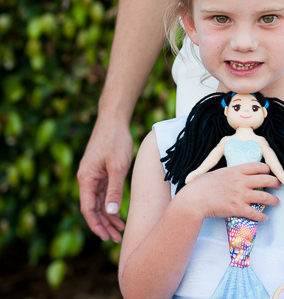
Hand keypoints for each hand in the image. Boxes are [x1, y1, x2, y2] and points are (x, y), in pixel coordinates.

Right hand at [77, 116, 132, 242]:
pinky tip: (119, 213)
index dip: (97, 225)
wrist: (114, 121)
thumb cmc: (116, 141)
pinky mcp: (101, 172)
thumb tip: (111, 213)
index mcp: (86, 179)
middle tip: (117, 239)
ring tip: (121, 230)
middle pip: (93, 209)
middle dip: (104, 225)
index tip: (106, 237)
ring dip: (109, 217)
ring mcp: (93, 176)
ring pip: (99, 202)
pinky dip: (111, 204)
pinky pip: (103, 194)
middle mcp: (86, 180)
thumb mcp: (118, 166)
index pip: (88, 209)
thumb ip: (115, 190)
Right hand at [179, 162, 281, 220]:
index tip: (270, 172)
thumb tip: (235, 176)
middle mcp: (241, 181)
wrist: (194, 199)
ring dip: (273, 200)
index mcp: (235, 170)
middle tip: (278, 186)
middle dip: (275, 183)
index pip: (257, 166)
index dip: (267, 169)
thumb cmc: (201, 186)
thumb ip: (229, 174)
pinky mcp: (237, 208)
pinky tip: (265, 217)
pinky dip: (262, 216)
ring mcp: (240, 195)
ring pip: (264, 197)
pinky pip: (255, 213)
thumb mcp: (217, 173)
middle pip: (265, 180)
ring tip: (277, 202)